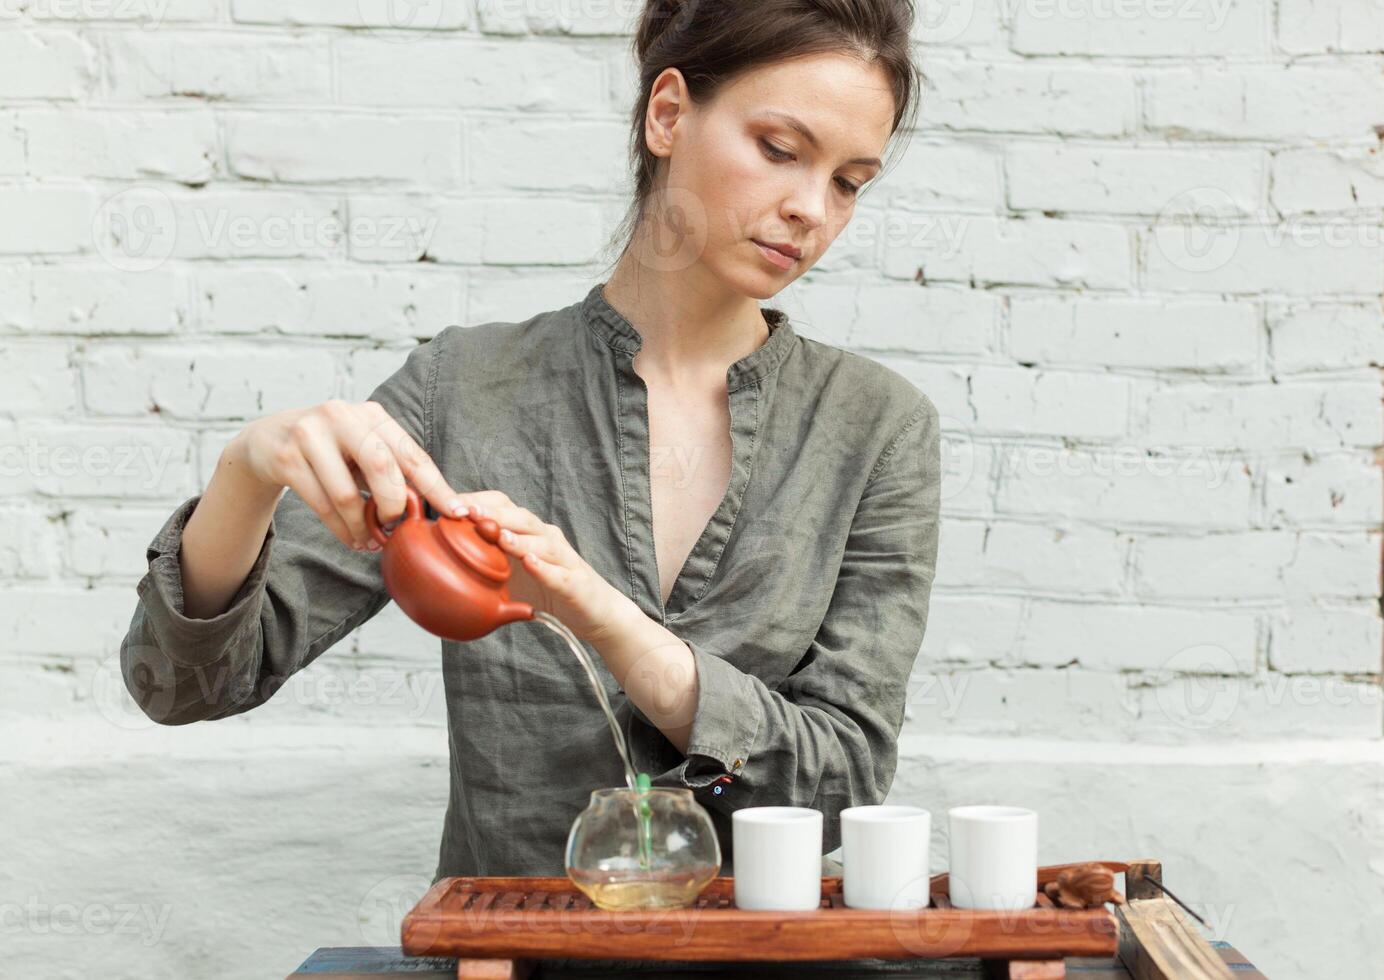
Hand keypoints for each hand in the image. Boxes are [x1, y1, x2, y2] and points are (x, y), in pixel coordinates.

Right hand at [226, 399, 465, 552]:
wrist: (267, 441)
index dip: (437, 486)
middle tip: (394, 529)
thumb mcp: (363, 450)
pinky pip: (322, 504)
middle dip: (392, 506)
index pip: (412, 454)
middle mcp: (342, 416)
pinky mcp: (286, 456)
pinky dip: (341, 529)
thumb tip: (441, 506)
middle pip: (381, 468)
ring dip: (362, 527)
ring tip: (369, 541)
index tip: (459, 512)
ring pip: (347, 494)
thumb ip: (394, 470)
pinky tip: (351, 538)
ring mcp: (310, 433)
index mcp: (372, 414)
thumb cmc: (330, 451)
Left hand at [461, 490, 627, 643]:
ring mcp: (564, 559)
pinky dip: (545, 567)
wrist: (594, 614)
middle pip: (522, 518)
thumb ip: (483, 563)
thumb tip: (437, 561)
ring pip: (542, 541)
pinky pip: (559, 573)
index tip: (450, 504)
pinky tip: (531, 563)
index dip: (479, 502)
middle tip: (468, 512)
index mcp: (528, 533)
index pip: (504, 506)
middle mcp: (547, 538)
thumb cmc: (547, 591)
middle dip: (494, 513)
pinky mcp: (576, 582)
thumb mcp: (510, 576)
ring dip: (518, 538)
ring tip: (498, 537)